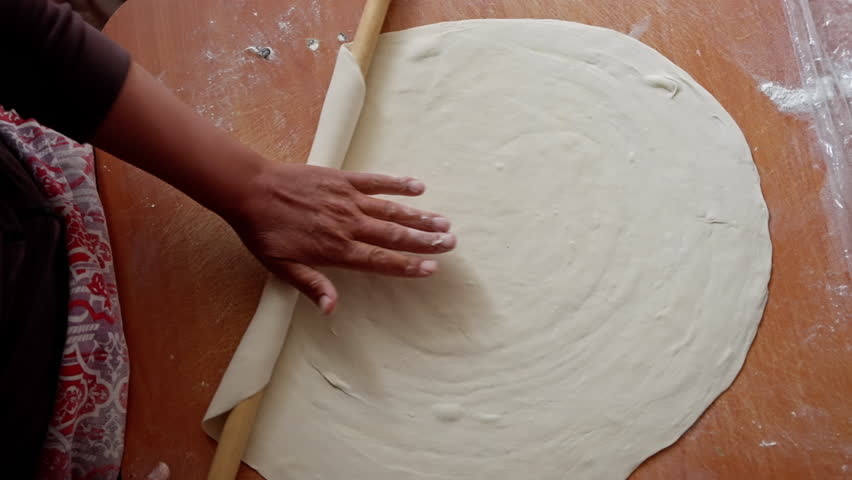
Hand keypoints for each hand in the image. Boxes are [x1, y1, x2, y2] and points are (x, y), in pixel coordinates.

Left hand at [225, 162, 455, 313]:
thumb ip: (311, 285)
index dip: (408, 265)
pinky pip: (376, 181)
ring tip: (444, 222)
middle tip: (451, 243)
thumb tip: (332, 309)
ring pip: (391, 210)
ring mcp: (348, 200)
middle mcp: (348, 225)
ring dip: (420, 217)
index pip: (381, 260)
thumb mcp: (282, 267)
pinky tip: (419, 187)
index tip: (432, 268)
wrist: (250, 190)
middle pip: (395, 235)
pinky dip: (398, 184)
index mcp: (336, 250)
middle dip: (425, 240)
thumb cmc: (264, 232)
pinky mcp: (343, 179)